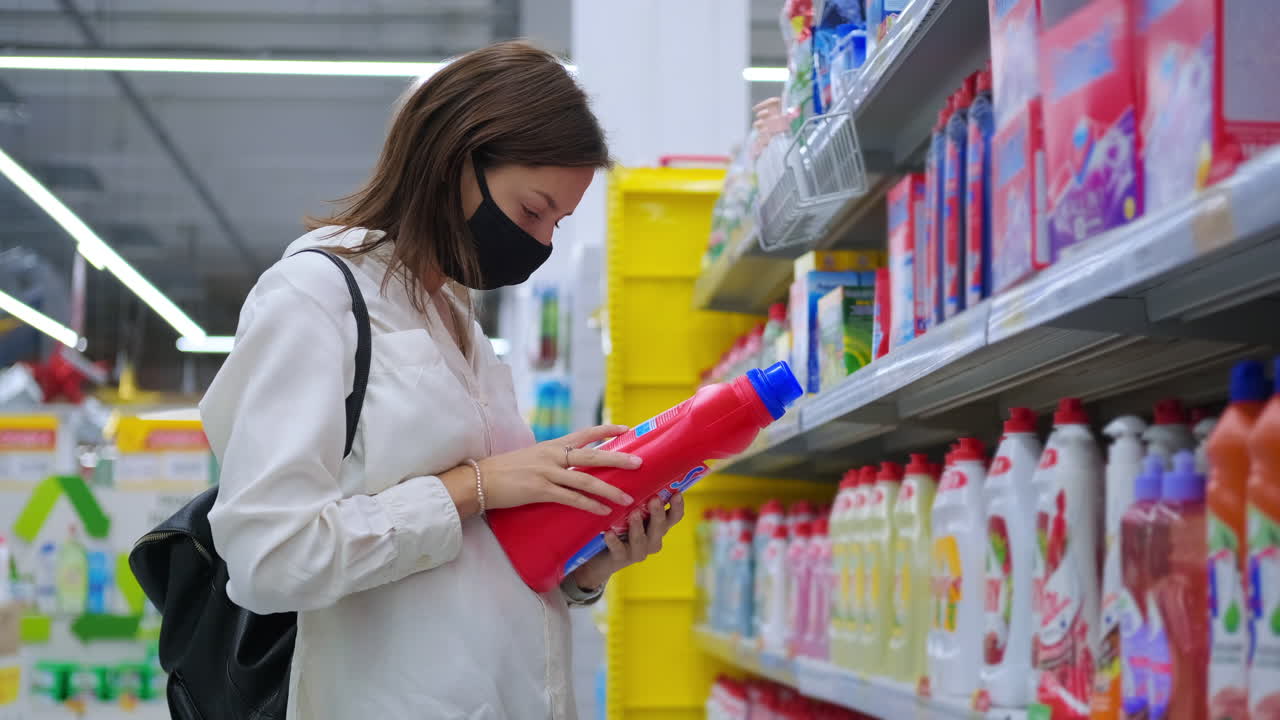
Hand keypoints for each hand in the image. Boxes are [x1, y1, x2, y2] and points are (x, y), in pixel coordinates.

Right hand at [463, 424, 641, 515]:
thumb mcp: (532, 456)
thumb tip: (571, 463)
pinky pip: (570, 499)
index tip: (628, 429)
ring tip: (628, 498)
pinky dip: (589, 505)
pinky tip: (602, 512)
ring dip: (609, 490)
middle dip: (618, 460)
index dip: (607, 431)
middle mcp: (553, 455)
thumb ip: (553, 458)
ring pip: (586, 480)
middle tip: (640, 463)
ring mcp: (547, 473)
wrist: (479, 479)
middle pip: (593, 455)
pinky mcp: (540, 490)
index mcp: (553, 445)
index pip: (586, 434)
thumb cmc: (505, 470)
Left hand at [570, 493, 685, 590]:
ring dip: (638, 526)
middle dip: (658, 513)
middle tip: (654, 499)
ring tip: (633, 513)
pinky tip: (608, 533)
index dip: (678, 506)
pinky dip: (614, 541)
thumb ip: (638, 495)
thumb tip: (639, 462)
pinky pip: (619, 550)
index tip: (677, 492)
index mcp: (658, 526)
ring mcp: (637, 551)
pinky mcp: (620, 559)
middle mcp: (652, 539)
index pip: (674, 516)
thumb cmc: (618, 526)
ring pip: (641, 540)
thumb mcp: (630, 510)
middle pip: (660, 527)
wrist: (598, 558)